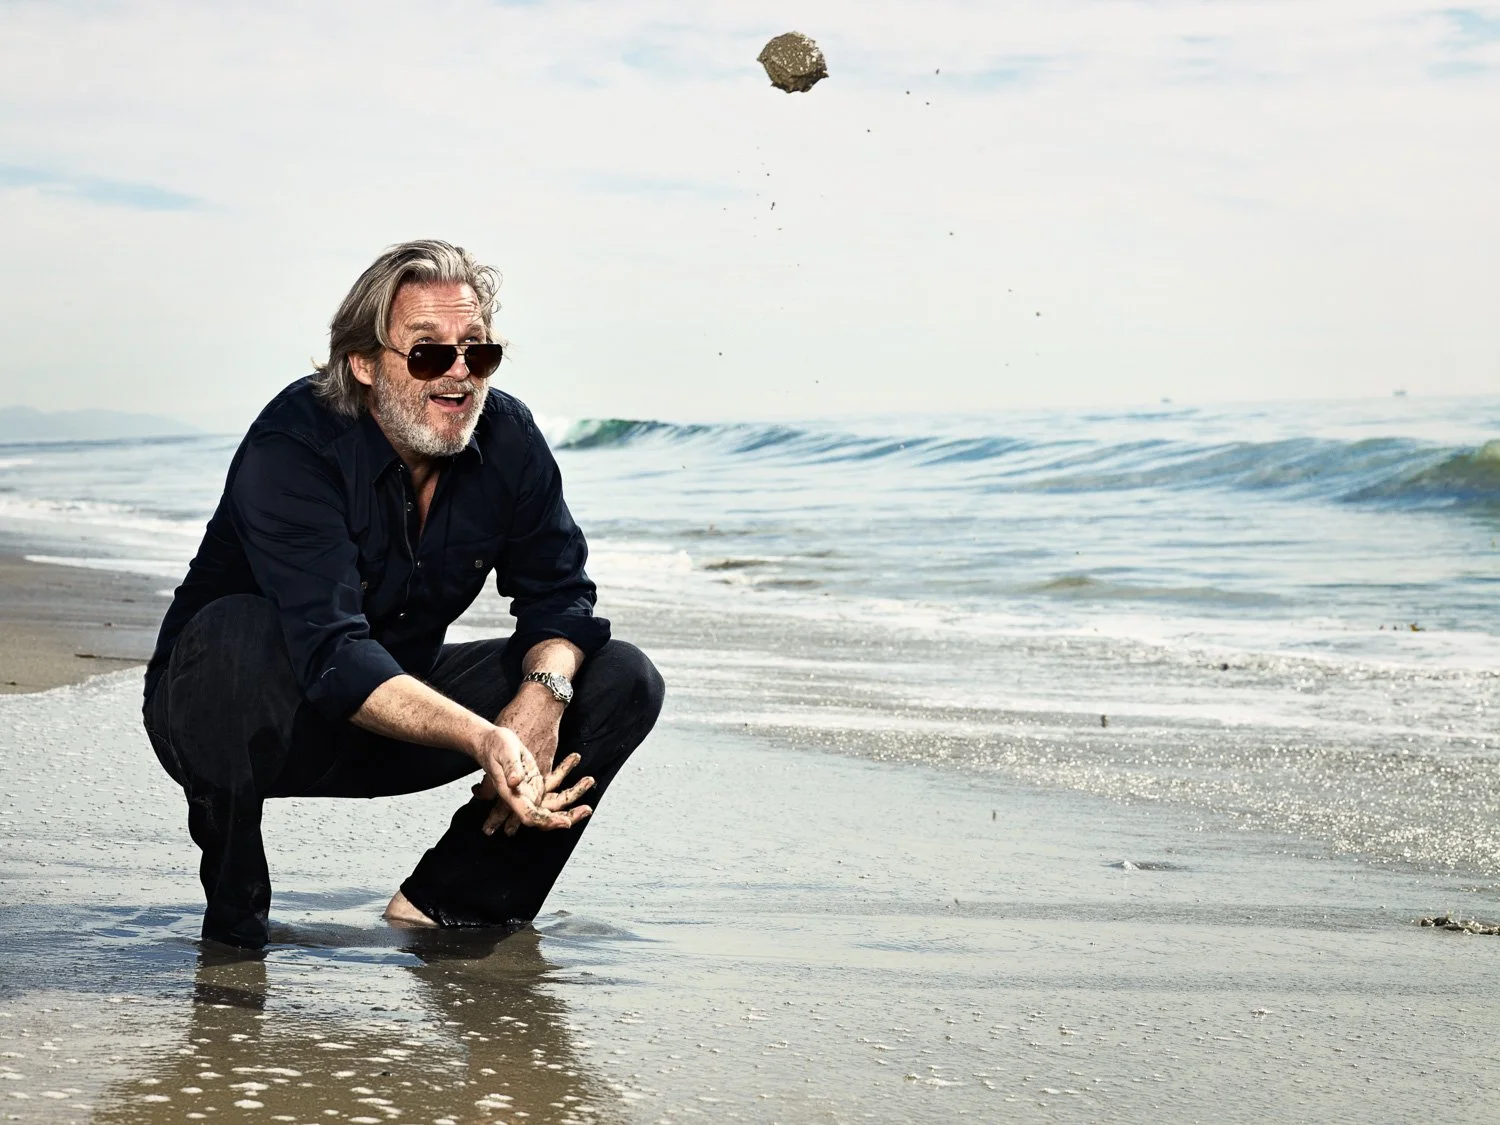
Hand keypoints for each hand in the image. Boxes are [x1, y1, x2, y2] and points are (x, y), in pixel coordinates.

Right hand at [478, 751, 593, 836]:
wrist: (490, 741)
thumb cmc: (495, 745)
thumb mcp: (504, 753)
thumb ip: (511, 768)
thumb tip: (515, 782)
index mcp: (512, 795)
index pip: (530, 816)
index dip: (548, 821)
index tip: (565, 823)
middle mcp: (522, 797)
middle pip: (546, 815)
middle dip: (567, 816)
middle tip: (586, 810)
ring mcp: (530, 791)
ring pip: (554, 801)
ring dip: (573, 794)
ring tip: (589, 780)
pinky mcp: (535, 781)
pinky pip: (554, 783)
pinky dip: (566, 772)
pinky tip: (575, 759)